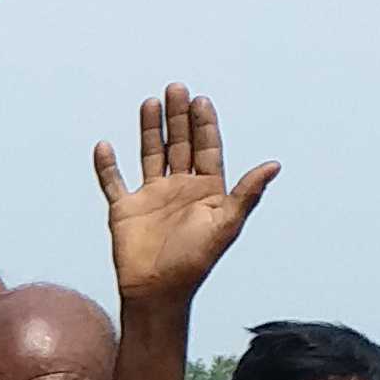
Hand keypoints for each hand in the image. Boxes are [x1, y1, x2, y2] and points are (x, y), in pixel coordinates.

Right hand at [93, 85, 278, 303]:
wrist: (157, 291)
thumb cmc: (195, 262)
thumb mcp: (227, 225)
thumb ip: (247, 193)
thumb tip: (274, 165)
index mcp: (206, 190)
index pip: (206, 148)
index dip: (204, 124)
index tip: (200, 100)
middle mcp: (179, 188)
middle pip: (178, 144)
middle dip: (177, 116)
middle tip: (176, 88)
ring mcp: (151, 197)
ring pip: (150, 154)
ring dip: (149, 129)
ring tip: (149, 103)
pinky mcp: (124, 209)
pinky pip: (113, 182)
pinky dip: (107, 165)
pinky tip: (105, 145)